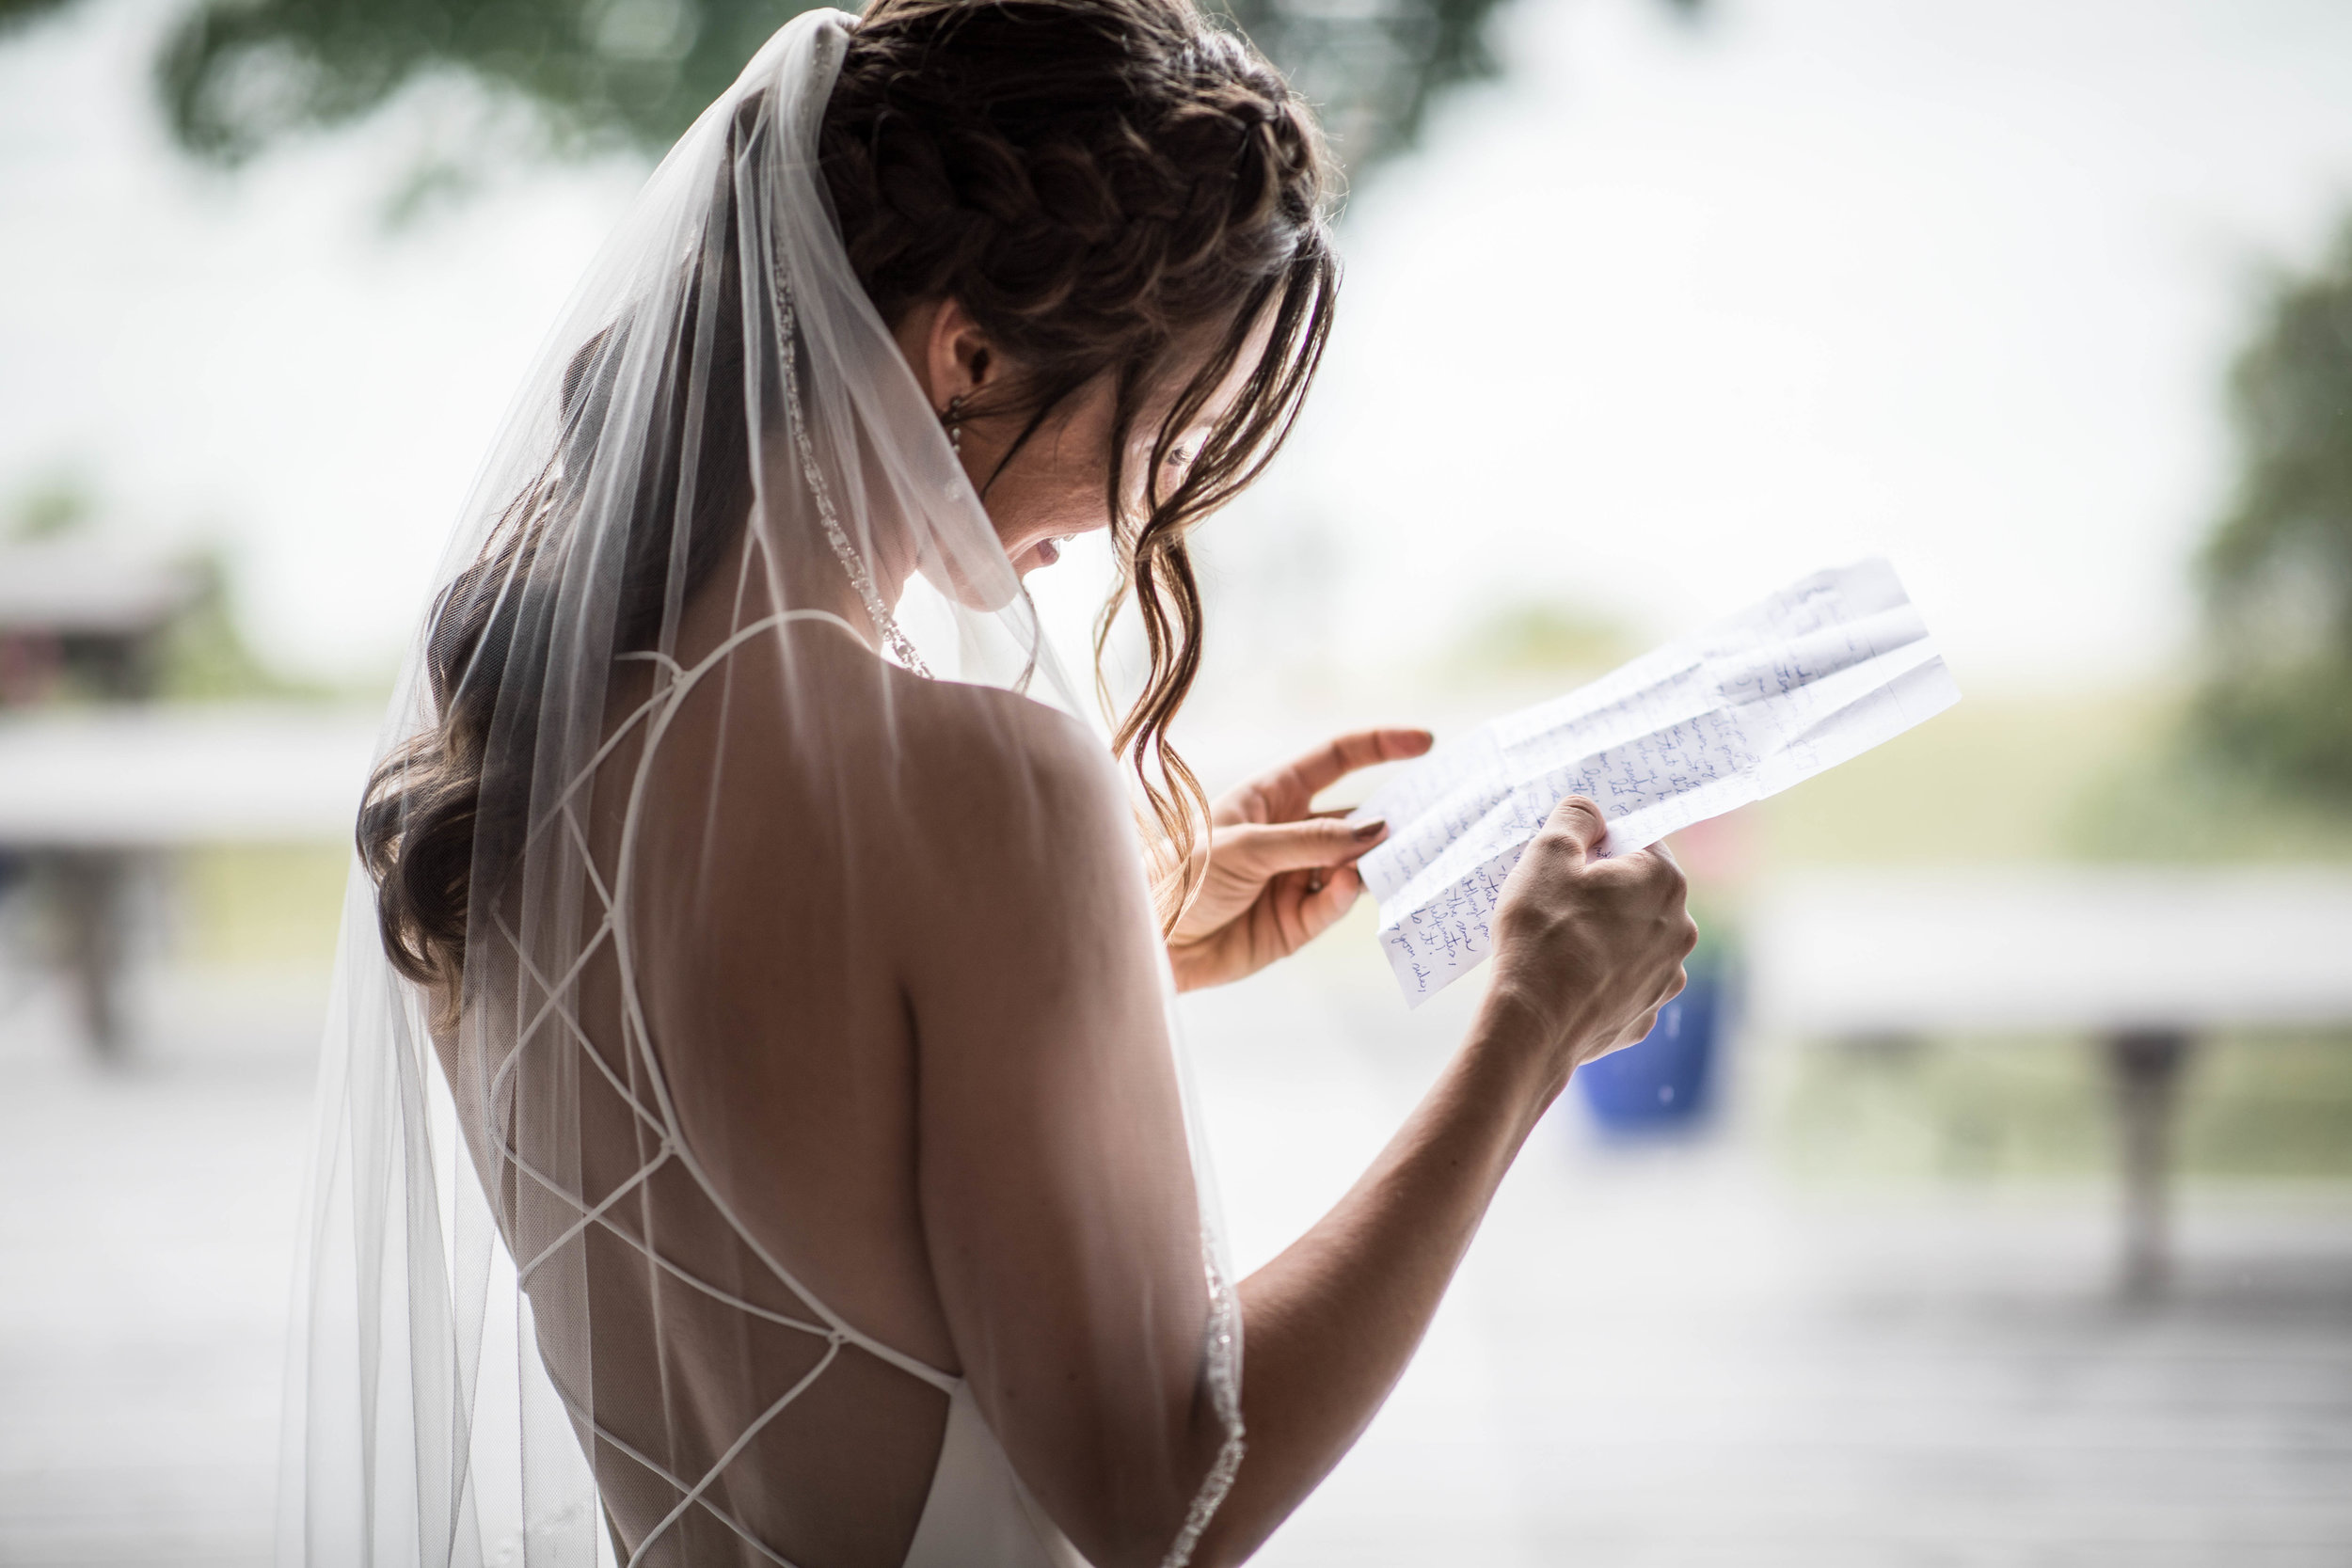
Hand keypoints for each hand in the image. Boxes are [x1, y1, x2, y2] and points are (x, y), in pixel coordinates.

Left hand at [1165, 727, 1432, 991]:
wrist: (1150, 942)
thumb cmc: (1180, 876)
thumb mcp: (1244, 845)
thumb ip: (1312, 840)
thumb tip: (1377, 831)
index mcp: (1273, 796)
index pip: (1336, 760)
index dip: (1380, 746)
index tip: (1425, 742)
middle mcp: (1292, 835)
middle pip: (1357, 817)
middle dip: (1395, 814)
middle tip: (1437, 815)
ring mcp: (1297, 879)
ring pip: (1355, 864)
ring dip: (1377, 860)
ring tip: (1403, 855)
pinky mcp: (1296, 924)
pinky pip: (1334, 904)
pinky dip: (1345, 895)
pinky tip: (1348, 885)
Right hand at [1481, 795, 1696, 1088]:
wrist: (1534, 1022)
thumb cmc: (1542, 932)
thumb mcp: (1547, 852)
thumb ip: (1575, 817)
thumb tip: (1590, 813)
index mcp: (1665, 881)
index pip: (1637, 842)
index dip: (1598, 848)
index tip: (1567, 866)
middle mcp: (1681, 929)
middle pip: (1640, 892)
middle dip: (1605, 892)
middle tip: (1557, 903)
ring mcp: (1667, 977)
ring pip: (1635, 939)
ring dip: (1607, 935)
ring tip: (1560, 945)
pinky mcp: (1646, 1014)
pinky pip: (1625, 982)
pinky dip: (1602, 977)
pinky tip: (1569, 981)